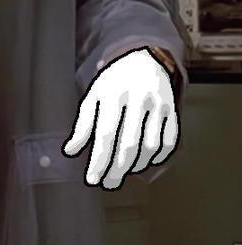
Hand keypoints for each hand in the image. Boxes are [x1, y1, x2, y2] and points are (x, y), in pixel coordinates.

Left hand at [62, 47, 179, 189]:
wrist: (145, 60)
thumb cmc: (114, 82)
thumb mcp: (94, 96)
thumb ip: (83, 124)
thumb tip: (70, 152)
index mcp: (113, 94)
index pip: (106, 134)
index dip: (99, 159)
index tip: (92, 179)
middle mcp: (138, 99)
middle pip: (129, 143)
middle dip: (117, 169)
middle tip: (108, 184)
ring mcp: (158, 106)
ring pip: (150, 146)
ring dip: (136, 165)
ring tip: (122, 172)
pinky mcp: (173, 112)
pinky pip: (168, 142)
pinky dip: (157, 157)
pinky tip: (144, 162)